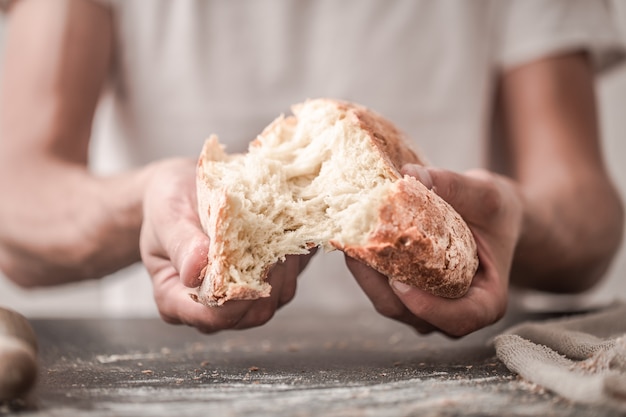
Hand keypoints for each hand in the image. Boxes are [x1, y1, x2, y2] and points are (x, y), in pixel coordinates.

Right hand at [139, 158, 312, 332]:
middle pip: (251, 313)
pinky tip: (292, 227)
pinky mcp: (266, 279)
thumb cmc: (169, 201)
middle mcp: (211, 305)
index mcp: (175, 299)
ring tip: (284, 228)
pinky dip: (296, 255)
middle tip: (274, 237)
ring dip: (287, 265)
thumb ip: (181, 245)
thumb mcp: (168, 216)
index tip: (251, 259)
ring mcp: (241, 296)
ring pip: (278, 297)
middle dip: (268, 278)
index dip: (237, 296)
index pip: (213, 316)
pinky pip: (291, 277)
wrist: (184, 185)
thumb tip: (196, 271)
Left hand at [345, 165, 522, 336]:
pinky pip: (381, 289)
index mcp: (487, 300)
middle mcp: (455, 312)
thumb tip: (411, 175)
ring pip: (389, 303)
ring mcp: (427, 308)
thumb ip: (454, 186)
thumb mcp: (485, 194)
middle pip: (412, 313)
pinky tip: (353, 238)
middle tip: (358, 247)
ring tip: (350, 238)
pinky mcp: (405, 294)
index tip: (400, 283)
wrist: (486, 217)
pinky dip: (366, 267)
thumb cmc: (494, 211)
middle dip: (381, 283)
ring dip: (366, 274)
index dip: (428, 308)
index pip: (460, 319)